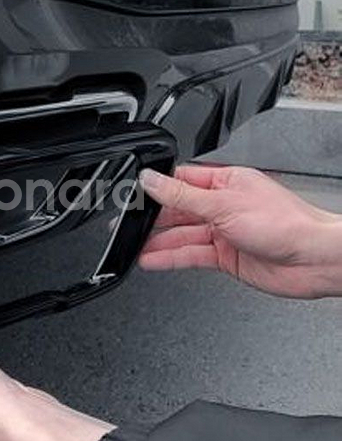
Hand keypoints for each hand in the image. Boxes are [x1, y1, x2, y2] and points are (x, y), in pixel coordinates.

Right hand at [139, 165, 341, 298]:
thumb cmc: (285, 224)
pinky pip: (191, 255)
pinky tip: (153, 260)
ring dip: (158, 242)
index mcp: (226, 181)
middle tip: (126, 223)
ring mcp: (224, 231)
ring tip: (133, 246)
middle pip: (178, 209)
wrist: (313, 260)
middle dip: (153, 218)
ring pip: (182, 235)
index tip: (134, 193)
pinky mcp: (225, 256)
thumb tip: (151, 180)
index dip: (156, 187)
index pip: (181, 180)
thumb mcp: (223, 204)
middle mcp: (224, 205)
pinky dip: (171, 258)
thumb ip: (182, 195)